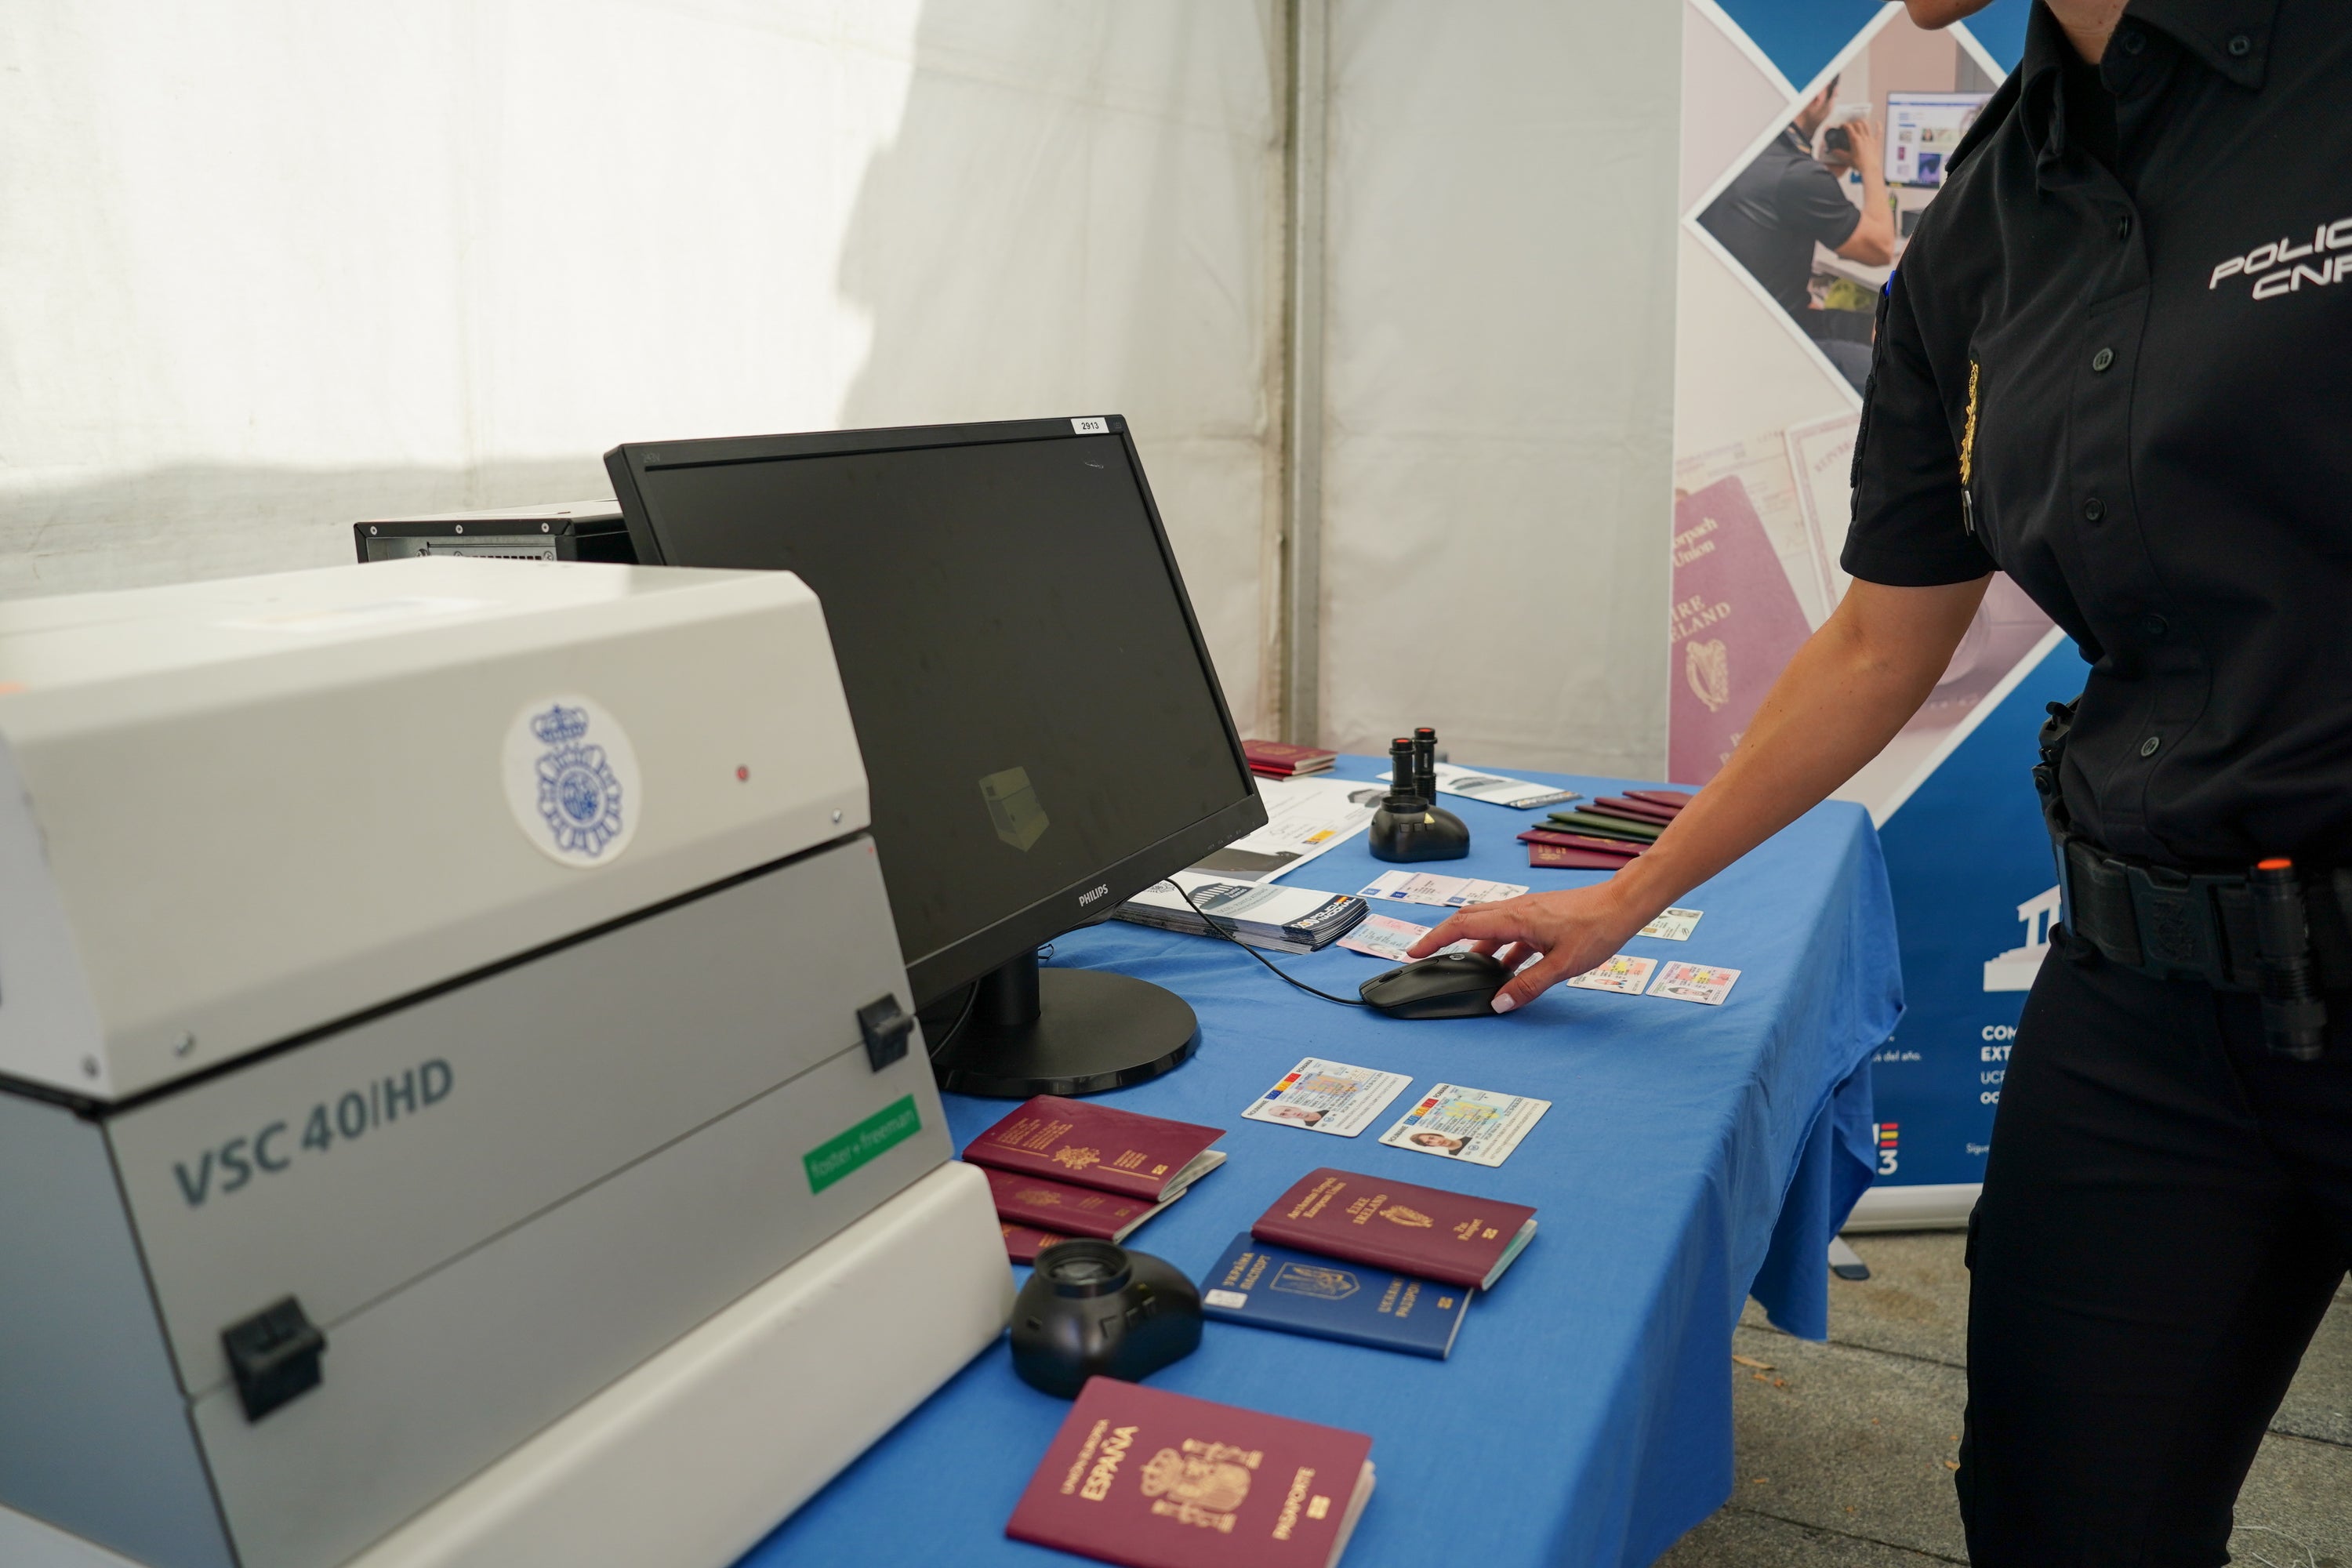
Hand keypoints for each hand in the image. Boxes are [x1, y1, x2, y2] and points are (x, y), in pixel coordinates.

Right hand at [1407, 884, 1652, 1013]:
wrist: (1622, 905)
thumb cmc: (1597, 928)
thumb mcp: (1562, 964)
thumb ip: (1529, 985)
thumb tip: (1500, 1003)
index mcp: (1515, 918)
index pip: (1462, 926)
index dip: (1434, 939)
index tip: (1415, 951)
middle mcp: (1515, 910)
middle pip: (1468, 920)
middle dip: (1444, 939)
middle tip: (1427, 956)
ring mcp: (1526, 912)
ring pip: (1488, 926)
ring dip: (1474, 946)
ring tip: (1470, 971)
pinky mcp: (1538, 917)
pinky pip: (1509, 932)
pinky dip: (1500, 949)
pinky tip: (1507, 969)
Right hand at [1842, 118, 1882, 175]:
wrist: (1869, 168)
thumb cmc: (1860, 164)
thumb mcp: (1846, 159)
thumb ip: (1839, 153)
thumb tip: (1834, 151)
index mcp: (1855, 140)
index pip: (1849, 127)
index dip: (1845, 125)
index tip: (1842, 126)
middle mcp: (1863, 137)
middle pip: (1858, 124)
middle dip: (1853, 123)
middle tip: (1850, 125)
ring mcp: (1870, 139)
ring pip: (1867, 125)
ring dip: (1862, 122)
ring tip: (1859, 122)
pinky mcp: (1876, 142)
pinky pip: (1878, 132)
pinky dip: (1878, 126)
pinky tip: (1877, 123)